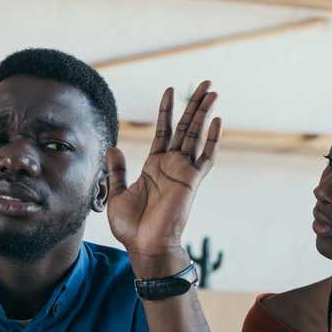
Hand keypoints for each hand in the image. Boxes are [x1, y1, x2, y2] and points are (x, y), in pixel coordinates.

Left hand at [106, 80, 220, 277]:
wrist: (144, 247)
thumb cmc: (131, 227)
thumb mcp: (116, 195)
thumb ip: (117, 172)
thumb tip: (113, 148)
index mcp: (154, 166)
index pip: (164, 131)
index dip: (167, 111)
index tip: (170, 90)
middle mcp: (171, 165)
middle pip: (186, 128)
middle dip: (194, 104)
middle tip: (205, 84)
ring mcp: (183, 172)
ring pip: (196, 135)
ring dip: (204, 113)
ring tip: (213, 91)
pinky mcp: (191, 182)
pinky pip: (206, 158)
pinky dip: (212, 140)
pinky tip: (218, 121)